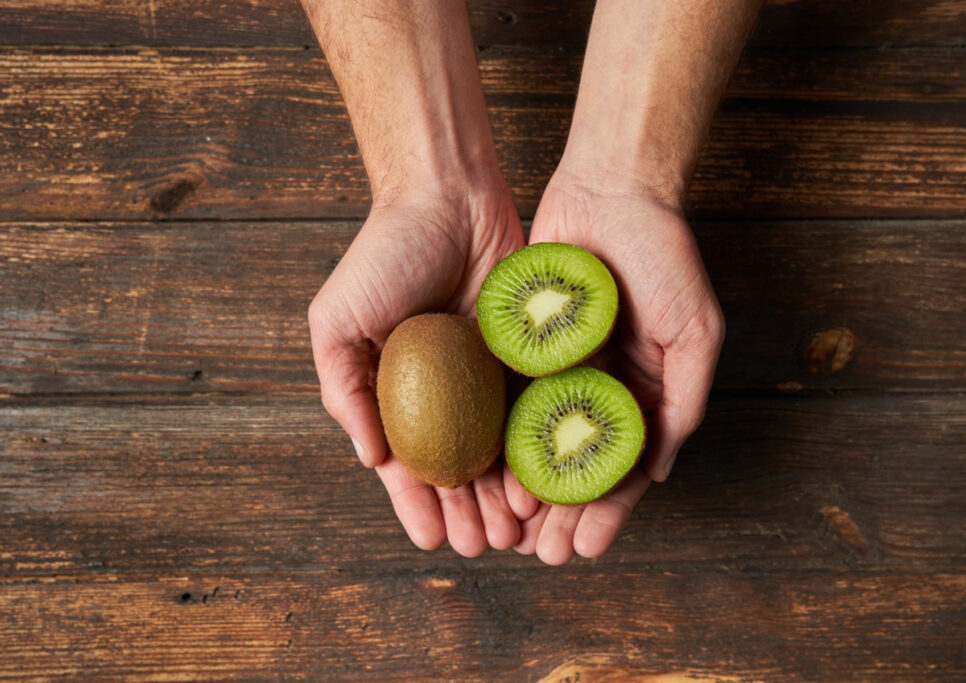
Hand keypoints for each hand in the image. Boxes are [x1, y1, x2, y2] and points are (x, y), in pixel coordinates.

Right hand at [308, 187, 539, 555]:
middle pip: (457, 465)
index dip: (417, 505)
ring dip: (505, 494)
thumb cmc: (384, 254)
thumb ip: (344, 389)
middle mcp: (442, 390)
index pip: (407, 462)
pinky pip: (532, 411)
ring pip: (499, 450)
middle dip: (467, 512)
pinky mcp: (526, 354)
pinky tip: (544, 483)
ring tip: (516, 531)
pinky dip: (536, 450)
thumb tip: (369, 459)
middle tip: (483, 547)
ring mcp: (485, 375)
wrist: (446, 195)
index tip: (431, 541)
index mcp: (395, 389)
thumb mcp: (337, 320)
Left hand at [512, 169, 725, 564]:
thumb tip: (659, 472)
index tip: (586, 549)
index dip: (606, 511)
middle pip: (576, 465)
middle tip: (542, 555)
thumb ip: (684, 401)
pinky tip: (484, 471)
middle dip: (561, 513)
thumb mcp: (696, 331)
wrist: (612, 188)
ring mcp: (559, 367)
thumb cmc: (664, 256)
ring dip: (526, 488)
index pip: (623, 465)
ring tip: (508, 529)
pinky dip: (499, 437)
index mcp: (644, 390)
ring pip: (537, 442)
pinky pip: (509, 398)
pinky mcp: (523, 343)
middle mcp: (599, 386)